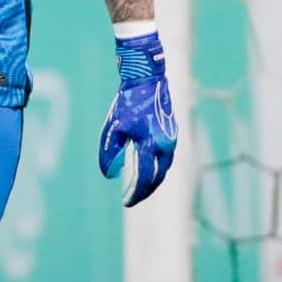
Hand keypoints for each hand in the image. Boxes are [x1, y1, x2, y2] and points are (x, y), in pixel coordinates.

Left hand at [98, 32, 177, 206]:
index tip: (125, 202)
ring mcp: (171, 140)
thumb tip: (110, 175)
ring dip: (152, 181)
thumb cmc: (128, 102)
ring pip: (164, 169)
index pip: (145, 179)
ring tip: (139, 188)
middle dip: (145, 191)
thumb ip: (111, 154)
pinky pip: (165, 158)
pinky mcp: (171, 133)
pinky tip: (147, 170)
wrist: (147, 79)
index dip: (135, 193)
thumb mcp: (113, 128)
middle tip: (132, 199)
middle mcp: (166, 146)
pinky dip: (157, 168)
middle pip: (157, 178)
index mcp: (153, 145)